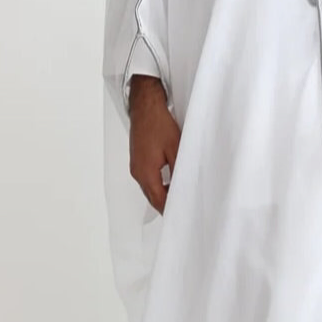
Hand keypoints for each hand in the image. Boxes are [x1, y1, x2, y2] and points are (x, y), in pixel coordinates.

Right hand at [128, 75, 180, 212]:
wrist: (145, 106)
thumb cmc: (159, 124)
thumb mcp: (176, 149)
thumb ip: (180, 170)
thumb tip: (186, 186)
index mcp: (146, 173)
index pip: (159, 200)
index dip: (171, 210)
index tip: (183, 215)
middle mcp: (138, 172)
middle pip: (153, 197)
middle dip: (167, 205)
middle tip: (184, 209)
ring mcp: (136, 166)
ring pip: (150, 188)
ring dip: (163, 194)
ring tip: (180, 197)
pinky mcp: (137, 159)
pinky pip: (147, 179)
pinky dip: (158, 184)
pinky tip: (171, 181)